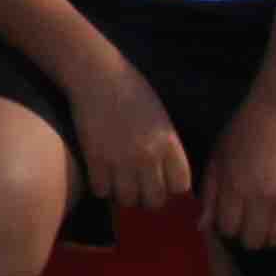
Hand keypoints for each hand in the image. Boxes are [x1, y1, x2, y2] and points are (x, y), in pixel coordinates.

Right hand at [63, 52, 189, 215]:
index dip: (172, 189)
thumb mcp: (161, 118)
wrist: (98, 75)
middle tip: (139, 189)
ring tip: (119, 184)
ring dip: (124, 196)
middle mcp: (148, 156)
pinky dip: (101, 187)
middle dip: (148, 198)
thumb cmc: (132, 91)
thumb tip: (167, 176)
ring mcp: (121, 159)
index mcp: (168, 143)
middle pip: (155, 200)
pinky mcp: (95, 158)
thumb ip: (166, 147)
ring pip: (127, 200)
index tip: (163, 184)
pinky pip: (101, 191)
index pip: (180, 186)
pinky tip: (101, 175)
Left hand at [202, 85, 275, 249]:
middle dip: (246, 234)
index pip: (228, 229)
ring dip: (270, 234)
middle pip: (253, 241)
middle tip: (247, 219)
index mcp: (236, 186)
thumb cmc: (244, 130)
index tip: (229, 214)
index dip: (226, 225)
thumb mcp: (218, 156)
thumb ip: (210, 192)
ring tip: (266, 220)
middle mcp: (262, 197)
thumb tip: (203, 226)